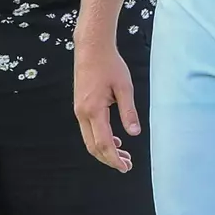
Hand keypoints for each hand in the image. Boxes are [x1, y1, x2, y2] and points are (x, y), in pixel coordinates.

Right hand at [74, 45, 138, 172]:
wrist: (91, 48)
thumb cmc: (109, 64)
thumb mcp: (125, 87)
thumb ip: (129, 111)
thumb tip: (134, 133)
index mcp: (94, 109)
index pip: (104, 143)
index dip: (114, 158)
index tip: (125, 167)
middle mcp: (82, 113)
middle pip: (93, 146)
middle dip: (109, 159)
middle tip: (127, 164)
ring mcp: (79, 110)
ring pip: (89, 140)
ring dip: (105, 150)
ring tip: (123, 154)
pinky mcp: (80, 106)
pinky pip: (88, 130)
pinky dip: (100, 139)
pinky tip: (114, 139)